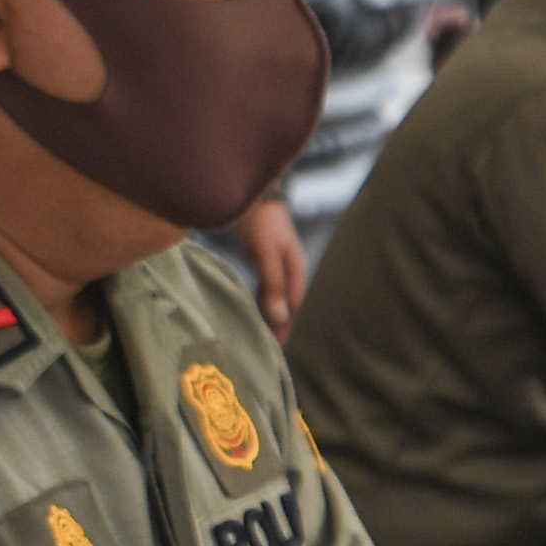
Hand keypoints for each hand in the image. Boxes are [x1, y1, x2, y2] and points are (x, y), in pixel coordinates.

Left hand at [235, 196, 307, 338]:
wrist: (252, 194)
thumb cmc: (260, 223)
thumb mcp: (266, 255)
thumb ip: (273, 286)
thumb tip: (280, 317)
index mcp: (295, 272)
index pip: (293, 309)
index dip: (284, 329)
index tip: (274, 351)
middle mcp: (289, 271)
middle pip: (286, 305)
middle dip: (278, 326)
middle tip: (264, 350)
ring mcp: (276, 265)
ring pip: (274, 298)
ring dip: (268, 315)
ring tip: (258, 335)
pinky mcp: (263, 259)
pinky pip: (264, 288)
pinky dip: (259, 302)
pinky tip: (250, 309)